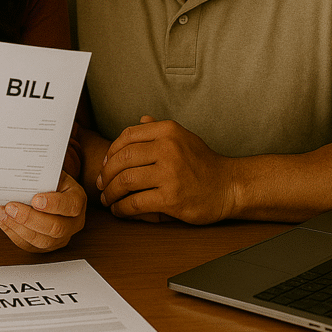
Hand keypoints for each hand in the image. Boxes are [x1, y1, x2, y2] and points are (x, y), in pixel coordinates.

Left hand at [0, 171, 85, 251]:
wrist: (51, 192)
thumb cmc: (51, 182)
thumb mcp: (52, 174)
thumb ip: (42, 176)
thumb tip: (21, 174)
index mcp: (77, 201)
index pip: (71, 206)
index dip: (54, 204)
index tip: (35, 199)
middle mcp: (73, 223)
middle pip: (56, 228)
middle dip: (30, 218)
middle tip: (11, 207)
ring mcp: (61, 238)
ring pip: (42, 241)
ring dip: (18, 227)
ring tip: (2, 213)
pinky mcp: (45, 247)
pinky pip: (29, 245)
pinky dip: (12, 232)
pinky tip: (3, 220)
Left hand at [96, 116, 236, 223]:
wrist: (229, 186)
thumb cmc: (204, 164)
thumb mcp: (184, 138)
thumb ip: (160, 131)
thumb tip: (141, 121)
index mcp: (168, 131)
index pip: (127, 136)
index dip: (111, 152)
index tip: (105, 164)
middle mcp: (168, 148)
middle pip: (122, 159)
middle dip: (106, 174)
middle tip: (102, 184)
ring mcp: (169, 173)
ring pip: (125, 181)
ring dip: (111, 193)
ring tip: (108, 198)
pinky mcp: (171, 198)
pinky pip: (135, 203)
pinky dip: (121, 208)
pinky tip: (120, 210)